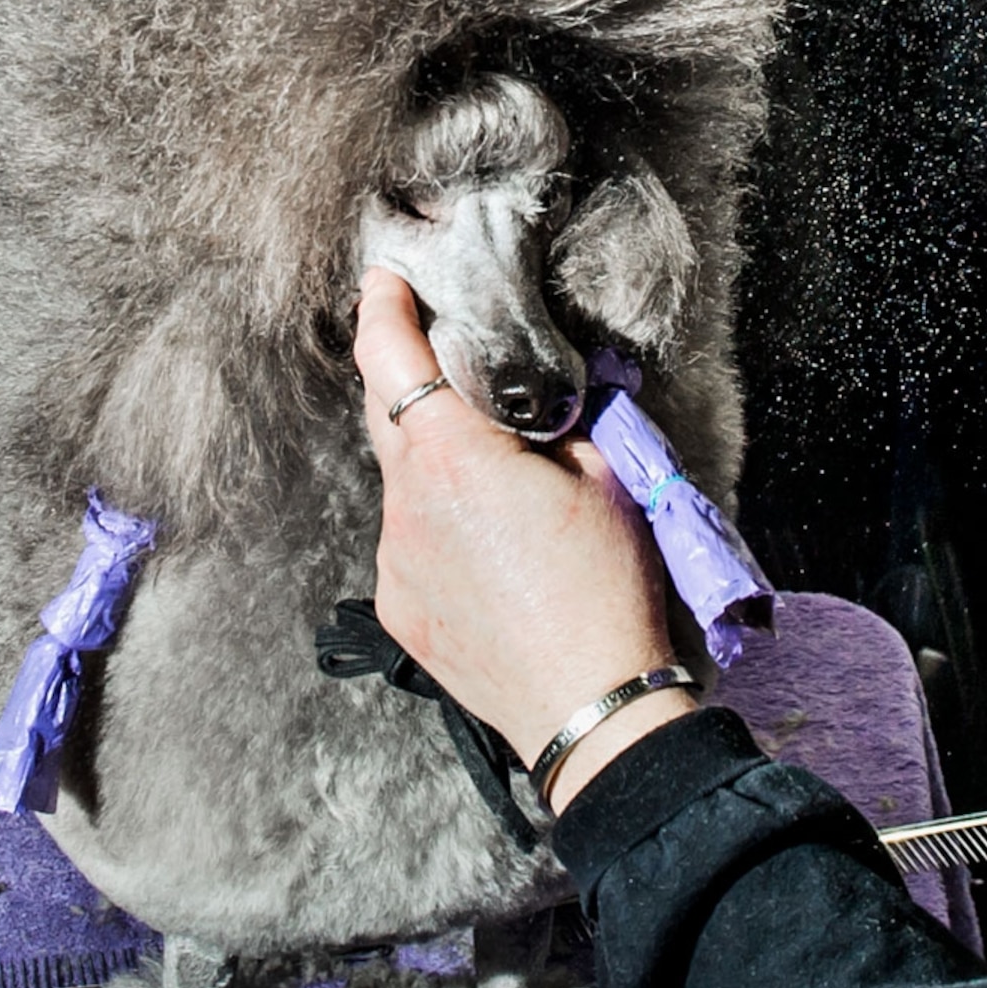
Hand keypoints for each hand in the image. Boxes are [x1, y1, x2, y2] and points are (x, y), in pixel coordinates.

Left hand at [356, 268, 693, 809]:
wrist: (590, 706)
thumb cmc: (606, 591)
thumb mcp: (605, 478)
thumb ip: (559, 421)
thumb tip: (538, 394)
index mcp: (452, 457)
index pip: (389, 356)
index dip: (380, 307)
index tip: (385, 281)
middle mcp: (405, 503)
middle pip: (385, 412)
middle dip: (411, 380)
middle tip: (450, 364)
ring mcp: (395, 559)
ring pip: (402, 484)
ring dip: (436, 467)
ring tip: (499, 491)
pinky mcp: (398, 607)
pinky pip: (409, 542)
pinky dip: (439, 529)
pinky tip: (491, 555)